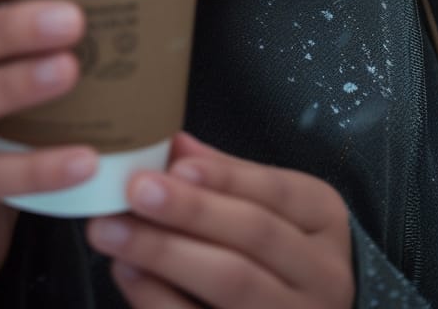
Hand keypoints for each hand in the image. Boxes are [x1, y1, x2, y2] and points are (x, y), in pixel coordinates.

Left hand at [86, 131, 353, 308]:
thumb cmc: (284, 255)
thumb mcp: (277, 208)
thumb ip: (228, 177)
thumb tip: (175, 145)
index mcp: (324, 221)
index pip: (276, 191)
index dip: (223, 177)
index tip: (174, 163)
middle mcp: (322, 275)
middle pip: (253, 235)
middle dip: (189, 210)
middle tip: (133, 191)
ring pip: (231, 283)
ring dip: (165, 253)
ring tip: (113, 230)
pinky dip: (158, 298)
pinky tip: (127, 272)